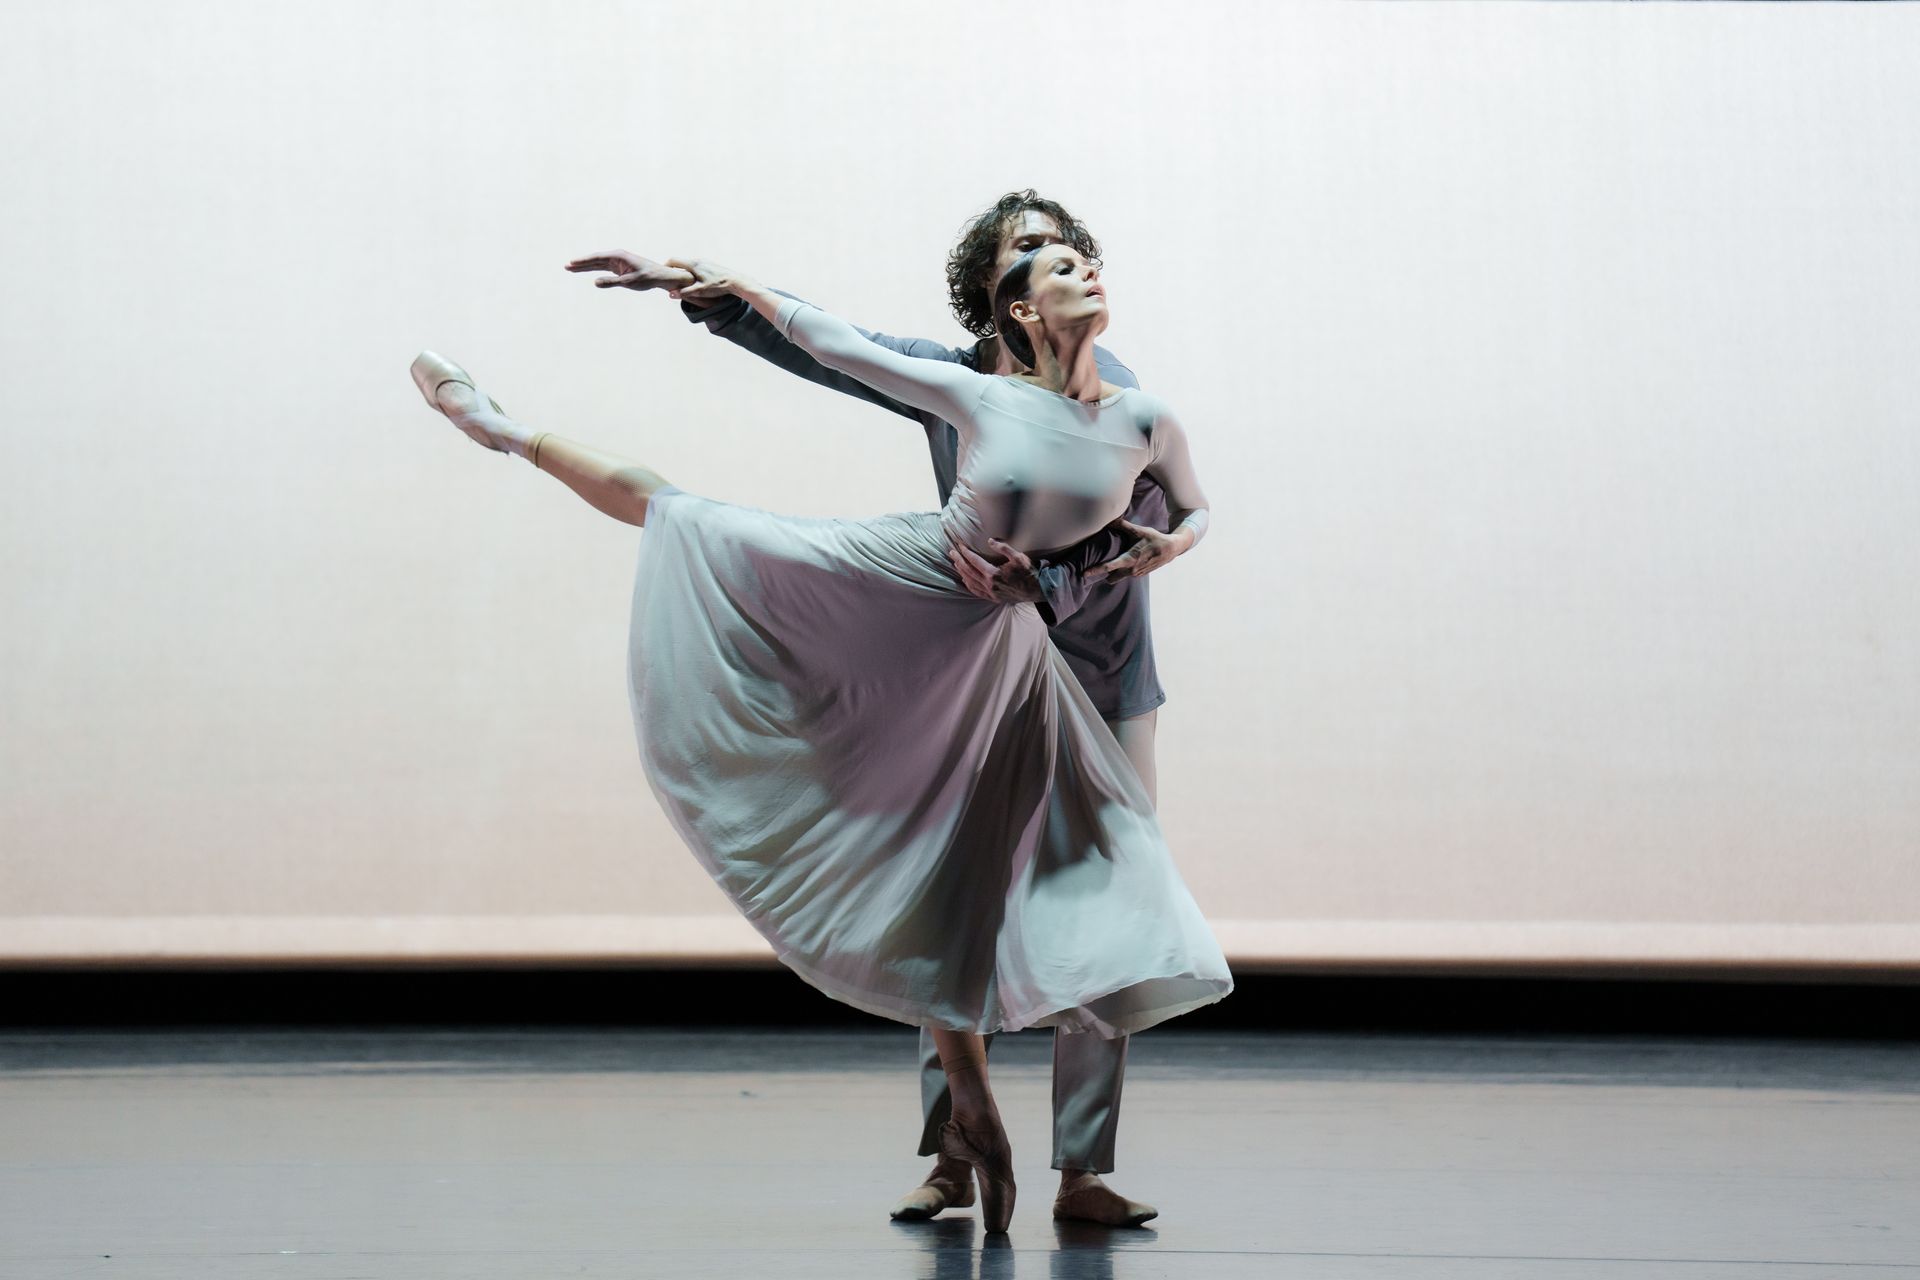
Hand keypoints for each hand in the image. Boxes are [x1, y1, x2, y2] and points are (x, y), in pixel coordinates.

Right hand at [564, 251, 695, 294]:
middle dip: (580, 263)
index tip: (571, 263)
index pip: (597, 258)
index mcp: (618, 256)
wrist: (660, 277)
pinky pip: (602, 268)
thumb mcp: (630, 282)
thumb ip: (612, 282)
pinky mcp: (619, 268)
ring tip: (570, 268)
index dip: (583, 261)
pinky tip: (585, 271)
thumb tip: (595, 282)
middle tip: (565, 266)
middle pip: (594, 260)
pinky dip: (593, 270)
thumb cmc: (647, 278)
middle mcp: (616, 257)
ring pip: (597, 264)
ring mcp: (617, 262)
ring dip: (584, 267)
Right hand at [667, 257, 759, 303]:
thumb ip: (684, 292)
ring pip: (688, 264)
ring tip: (677, 281)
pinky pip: (695, 266)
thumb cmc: (718, 286)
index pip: (673, 260)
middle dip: (672, 270)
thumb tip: (670, 294)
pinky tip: (691, 281)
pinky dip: (689, 272)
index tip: (661, 275)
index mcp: (693, 264)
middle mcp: (698, 260)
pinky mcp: (710, 265)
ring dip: (681, 271)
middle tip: (667, 279)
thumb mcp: (700, 291)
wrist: (736, 282)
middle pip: (679, 262)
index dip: (665, 267)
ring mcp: (704, 262)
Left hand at [947, 538, 1043, 604]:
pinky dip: (969, 585)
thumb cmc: (1028, 572)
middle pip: (969, 571)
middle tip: (952, 552)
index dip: (965, 552)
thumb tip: (990, 541)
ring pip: (970, 582)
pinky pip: (977, 592)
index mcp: (994, 574)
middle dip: (959, 560)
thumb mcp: (1018, 557)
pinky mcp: (994, 598)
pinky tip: (965, 579)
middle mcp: (990, 585)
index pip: (974, 561)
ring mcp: (991, 593)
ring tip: (956, 563)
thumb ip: (1003, 548)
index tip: (960, 545)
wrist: (1037, 590)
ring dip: (962, 572)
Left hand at [1086, 518, 1185, 581]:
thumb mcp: (1139, 530)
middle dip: (1103, 575)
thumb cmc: (1154, 538)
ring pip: (1118, 578)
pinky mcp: (1140, 575)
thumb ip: (1123, 525)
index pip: (1110, 567)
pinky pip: (1126, 576)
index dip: (1096, 570)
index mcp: (1130, 559)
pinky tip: (1120, 564)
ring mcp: (1136, 574)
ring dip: (1112, 574)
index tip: (1085, 573)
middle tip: (1093, 569)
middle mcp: (1132, 570)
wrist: (1171, 549)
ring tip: (1105, 566)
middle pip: (1111, 578)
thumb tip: (1110, 519)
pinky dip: (1121, 572)